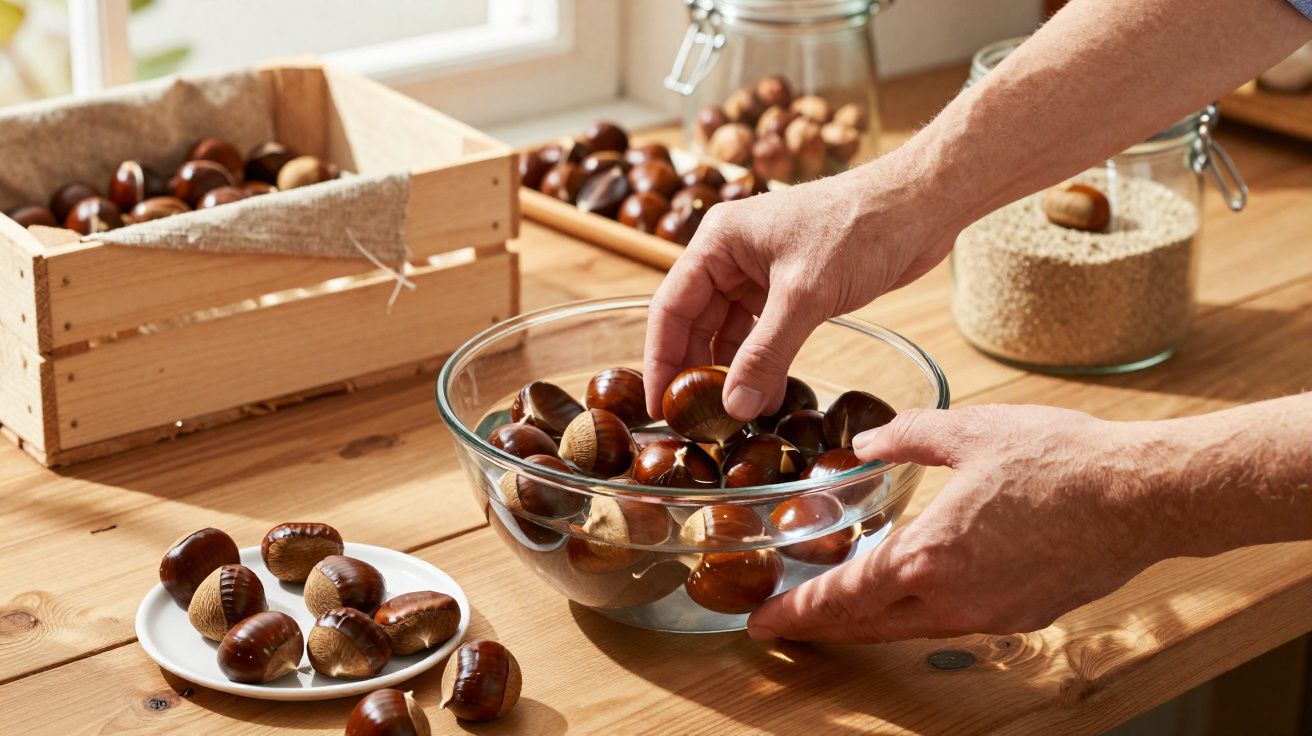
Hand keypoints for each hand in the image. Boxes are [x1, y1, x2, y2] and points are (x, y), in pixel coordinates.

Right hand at [642, 153, 960, 421]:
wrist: (920, 206)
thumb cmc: (859, 227)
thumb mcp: (805, 296)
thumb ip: (766, 353)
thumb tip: (734, 407)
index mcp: (718, 241)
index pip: (670, 308)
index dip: (661, 360)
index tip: (659, 407)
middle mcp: (731, 255)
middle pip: (696, 324)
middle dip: (697, 372)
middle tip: (696, 423)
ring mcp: (761, 272)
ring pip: (730, 333)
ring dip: (731, 373)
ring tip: (731, 419)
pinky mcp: (791, 288)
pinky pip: (763, 334)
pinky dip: (762, 364)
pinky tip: (764, 396)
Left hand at [746, 405, 1174, 642]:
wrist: (1141, 495)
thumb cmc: (1057, 459)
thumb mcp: (966, 431)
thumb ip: (903, 438)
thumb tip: (865, 444)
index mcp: (928, 557)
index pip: (842, 598)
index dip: (797, 611)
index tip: (760, 621)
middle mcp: (952, 600)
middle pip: (866, 626)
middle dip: (818, 627)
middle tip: (782, 623)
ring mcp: (989, 616)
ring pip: (907, 629)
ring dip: (865, 622)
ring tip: (834, 608)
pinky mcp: (1021, 617)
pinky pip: (950, 621)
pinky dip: (916, 613)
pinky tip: (910, 592)